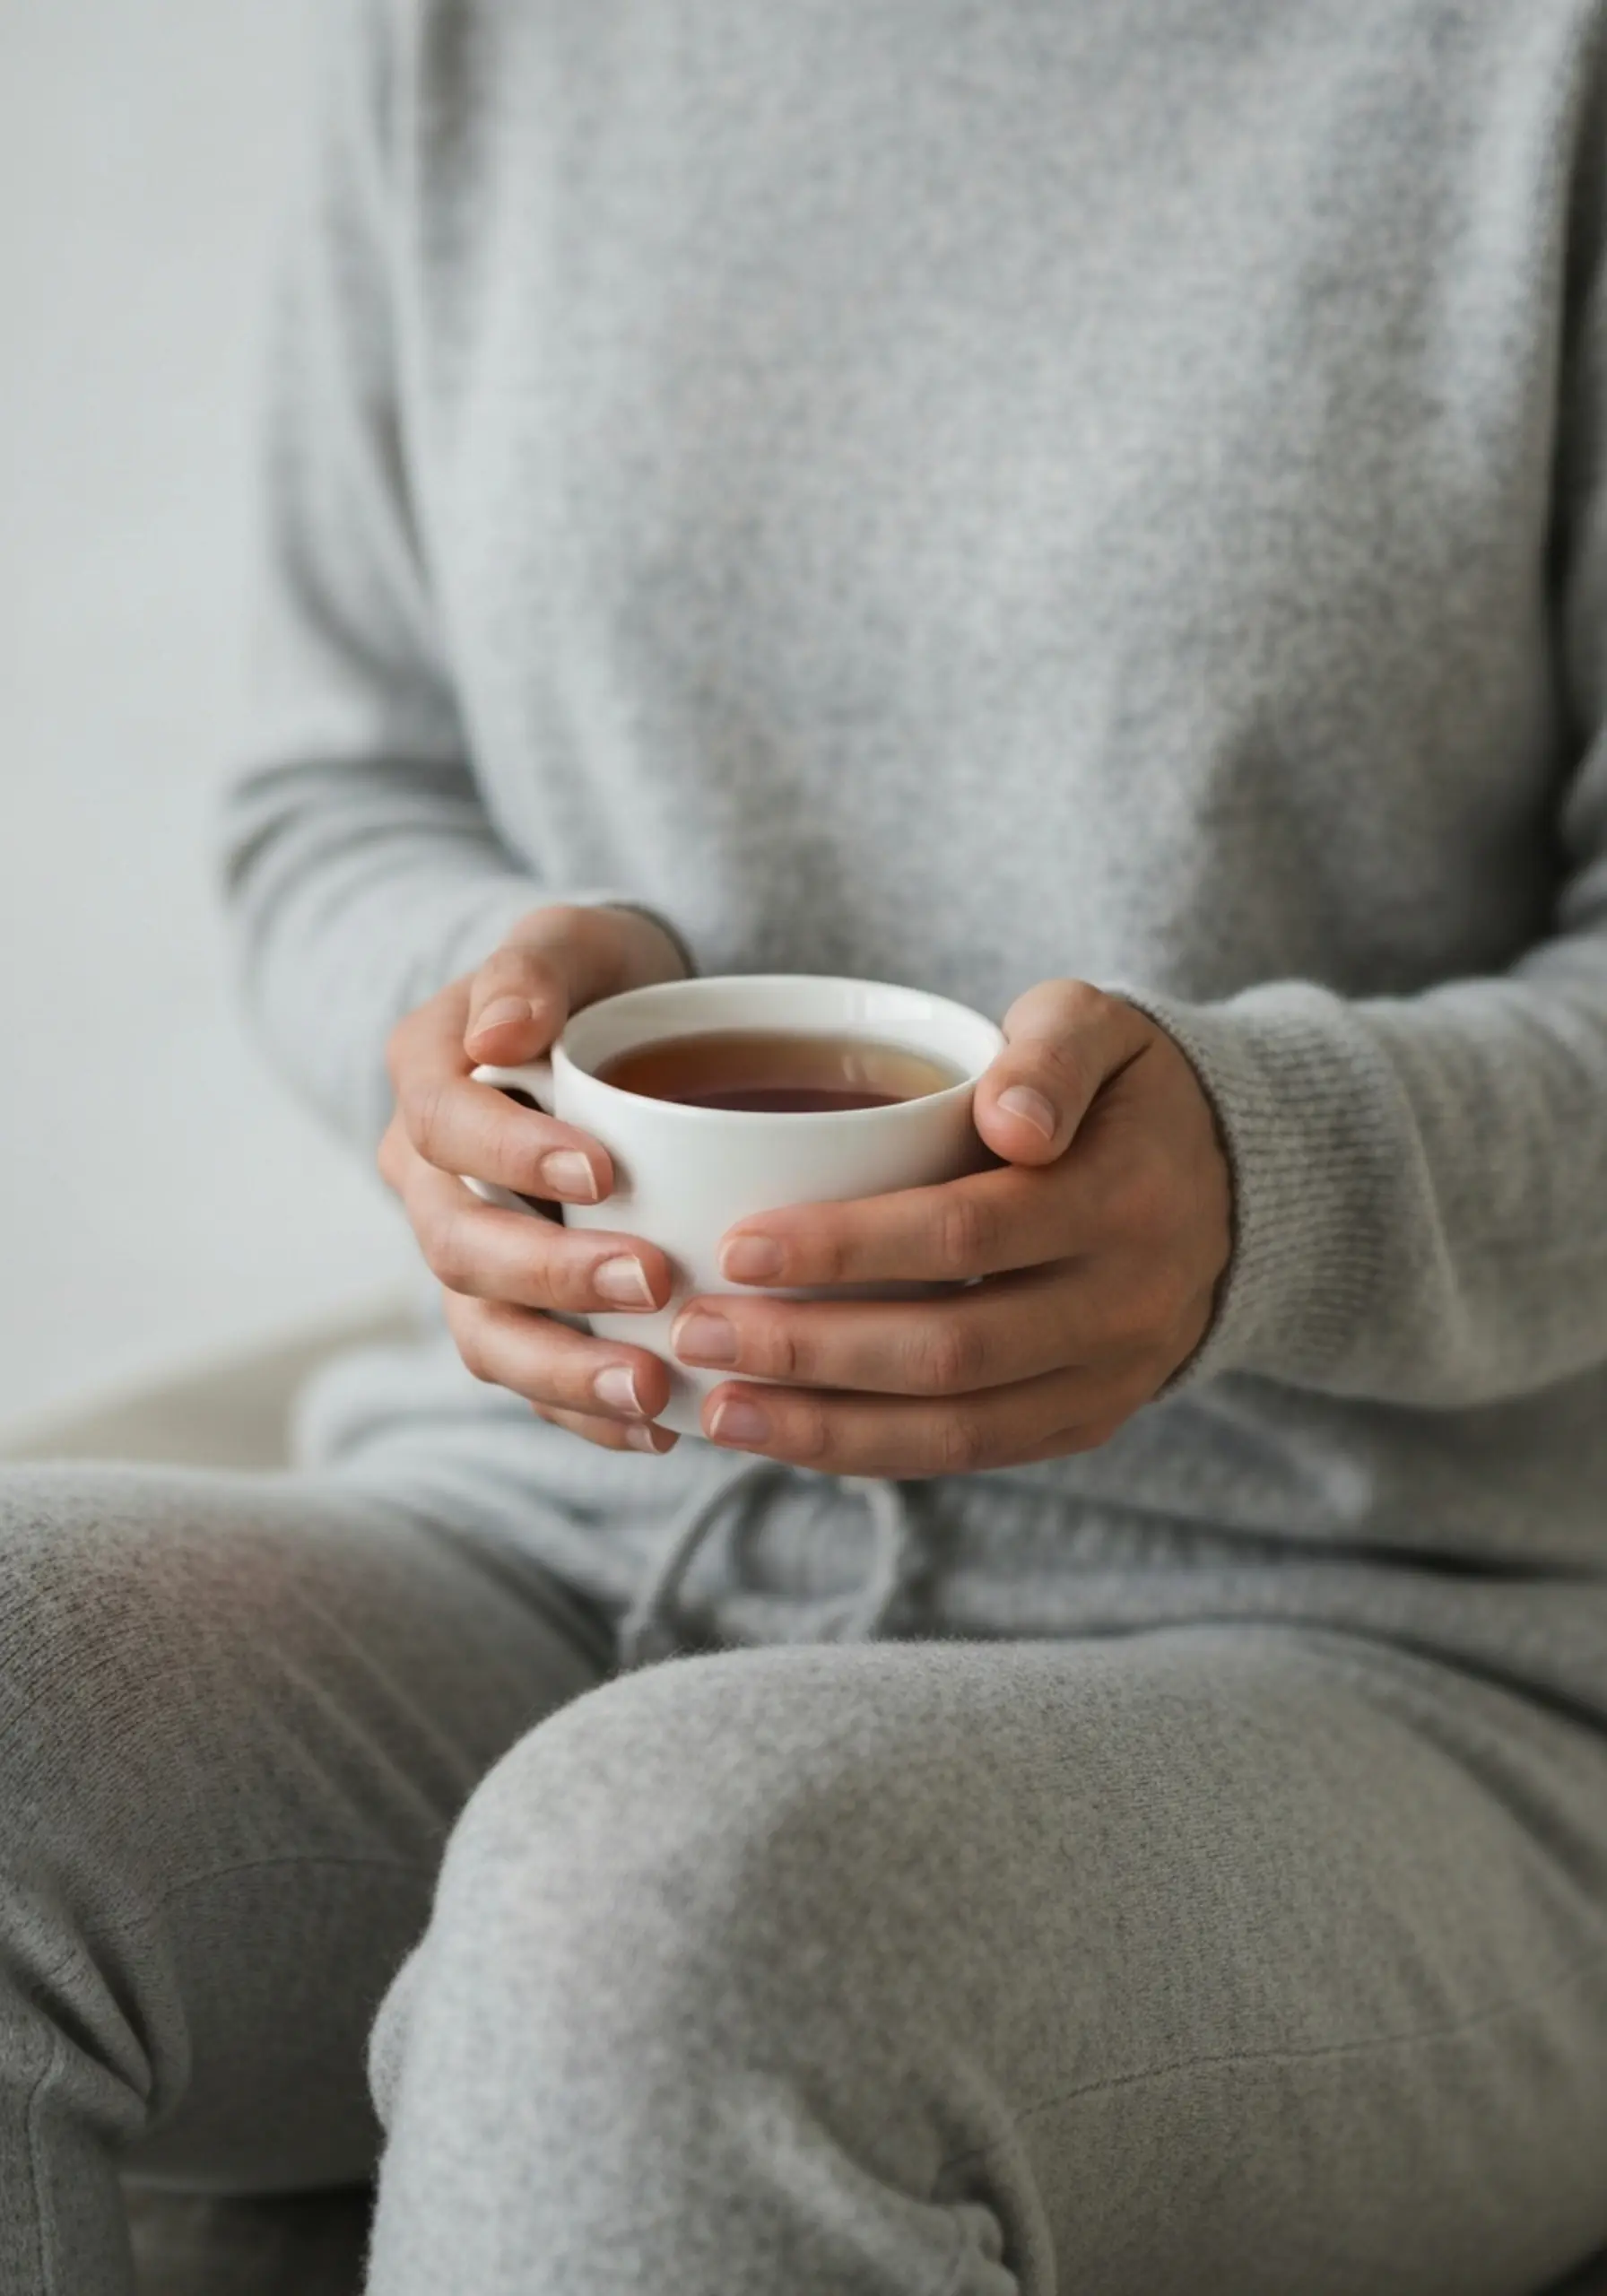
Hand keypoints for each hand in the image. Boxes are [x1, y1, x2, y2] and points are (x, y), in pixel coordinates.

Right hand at [378, 903, 688, 1451]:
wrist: (621, 1036)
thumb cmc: (599, 980)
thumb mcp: (571, 942)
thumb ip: (531, 968)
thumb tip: (498, 1035)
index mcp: (428, 1080)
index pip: (444, 1125)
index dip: (512, 1153)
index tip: (605, 1170)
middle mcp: (428, 1178)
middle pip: (458, 1245)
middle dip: (551, 1274)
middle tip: (652, 1279)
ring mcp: (468, 1255)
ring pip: (483, 1333)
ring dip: (564, 1371)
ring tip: (652, 1391)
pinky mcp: (516, 1312)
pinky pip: (531, 1378)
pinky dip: (586, 1412)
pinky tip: (660, 1427)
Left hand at [669, 980, 1231, 1476]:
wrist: (1232, 1184)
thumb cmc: (1118, 1090)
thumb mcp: (1100, 1029)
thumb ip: (1053, 1052)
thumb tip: (1012, 1122)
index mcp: (1123, 1199)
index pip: (967, 1233)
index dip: (847, 1248)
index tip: (737, 1245)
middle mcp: (1126, 1306)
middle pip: (950, 1349)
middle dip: (811, 1351)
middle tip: (695, 1333)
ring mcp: (1111, 1378)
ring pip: (957, 1429)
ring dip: (826, 1429)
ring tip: (717, 1410)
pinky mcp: (1087, 1422)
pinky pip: (972, 1454)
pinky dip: (872, 1454)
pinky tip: (783, 1436)